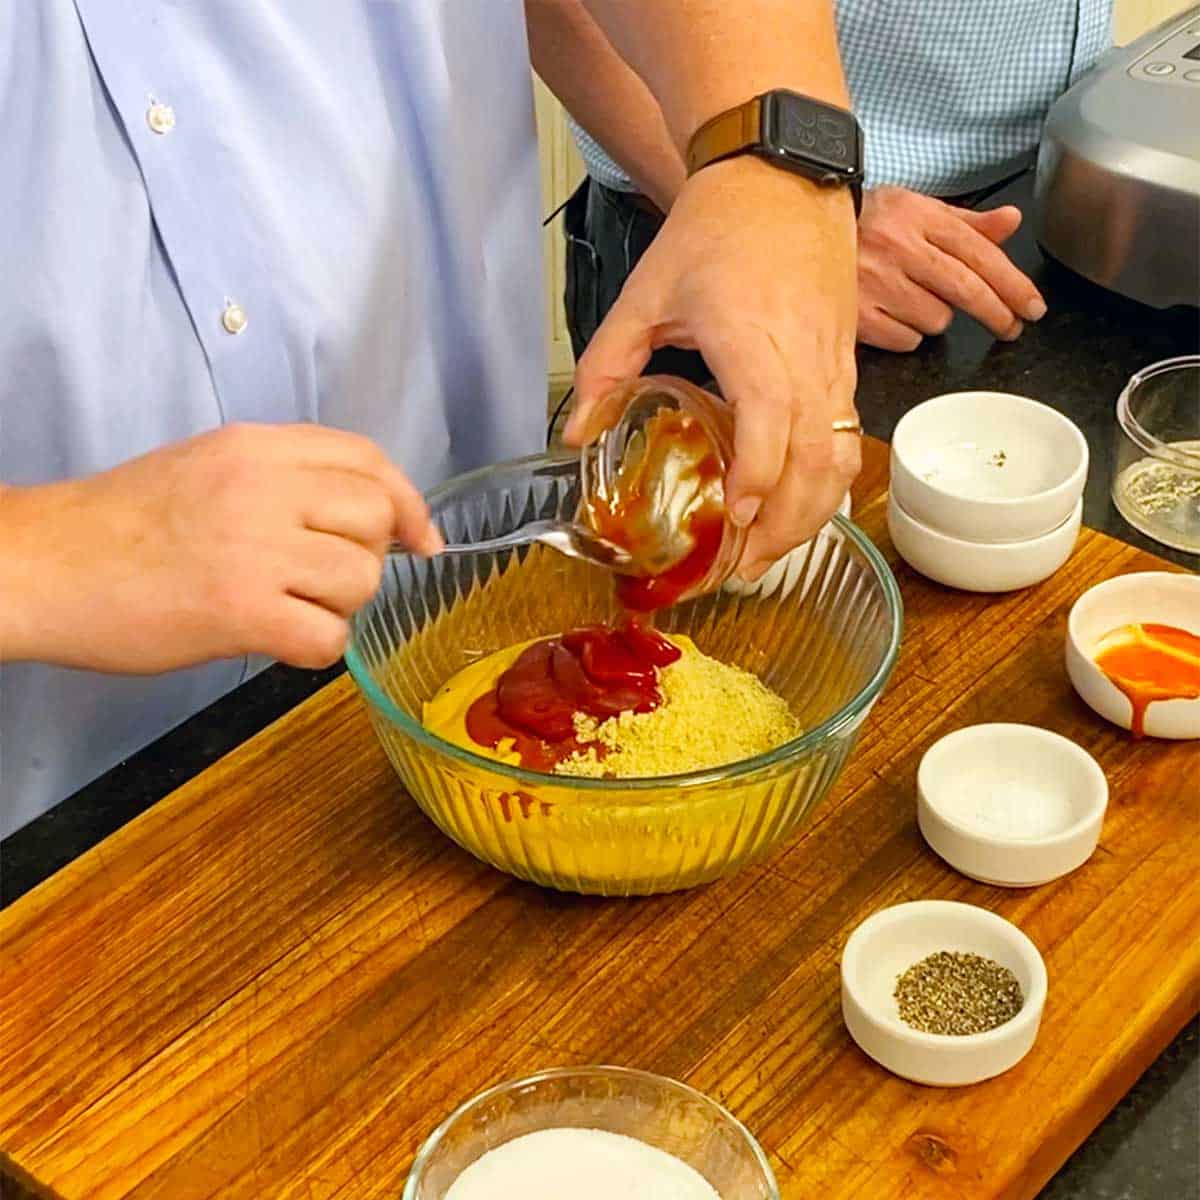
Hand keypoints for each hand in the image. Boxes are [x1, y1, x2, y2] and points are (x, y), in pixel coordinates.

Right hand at [0, 423, 440, 671]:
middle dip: (368, 556)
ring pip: (361, 580)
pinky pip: (328, 639)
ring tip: (290, 608)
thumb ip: (286, 479)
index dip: (407, 502)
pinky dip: (317, 650)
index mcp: (258, 447)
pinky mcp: (239, 613)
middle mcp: (265, 488)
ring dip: (339, 606)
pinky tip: (281, 641)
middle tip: (325, 578)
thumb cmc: (124, 523)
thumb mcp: (209, 466)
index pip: (369, 460)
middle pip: (376, 518)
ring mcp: (254, 550)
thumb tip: (369, 514)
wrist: (44, 565)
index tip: (418, 539)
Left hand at [563, 155, 860, 579]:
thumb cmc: (715, 230)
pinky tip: (798, 507)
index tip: (725, 529)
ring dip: (811, 516)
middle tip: (741, 571)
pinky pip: (847, 439)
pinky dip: (827, 484)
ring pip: (840, 461)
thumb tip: (573, 435)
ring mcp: (835, 367)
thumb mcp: (644, 295)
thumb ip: (604, 367)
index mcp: (754, 346)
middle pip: (813, 470)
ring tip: (770, 552)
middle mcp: (806, 365)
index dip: (751, 493)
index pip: (768, 439)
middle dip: (782, 530)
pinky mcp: (847, 365)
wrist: (783, 173)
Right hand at [856, 186, 1045, 350]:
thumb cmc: (868, 222)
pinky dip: (907, 333)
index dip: (1012, 284)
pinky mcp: (857, 315)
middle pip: (967, 290)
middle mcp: (900, 249)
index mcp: (920, 218)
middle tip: (1011, 328)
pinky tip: (895, 316)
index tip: (1032, 307)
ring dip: (937, 317)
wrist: (803, 230)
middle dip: (998, 313)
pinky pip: (906, 339)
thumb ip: (966, 221)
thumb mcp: (918, 209)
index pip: (980, 254)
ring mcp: (876, 284)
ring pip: (936, 320)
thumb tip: (1011, 222)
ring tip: (917, 300)